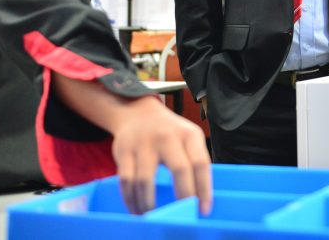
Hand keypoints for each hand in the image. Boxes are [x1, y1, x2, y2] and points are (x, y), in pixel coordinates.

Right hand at [51, 74, 211, 215]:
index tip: (203, 209)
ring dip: (149, 204)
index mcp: (189, 134)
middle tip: (181, 215)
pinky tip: (136, 209)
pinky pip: (126, 181)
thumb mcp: (187, 137)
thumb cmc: (169, 133)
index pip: (201, 163)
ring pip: (145, 180)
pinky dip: (131, 199)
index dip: (204, 188)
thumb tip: (200, 198)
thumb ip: (194, 161)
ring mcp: (144, 142)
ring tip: (153, 217)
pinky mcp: (124, 150)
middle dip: (182, 196)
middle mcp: (167, 136)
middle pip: (179, 169)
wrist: (138, 112)